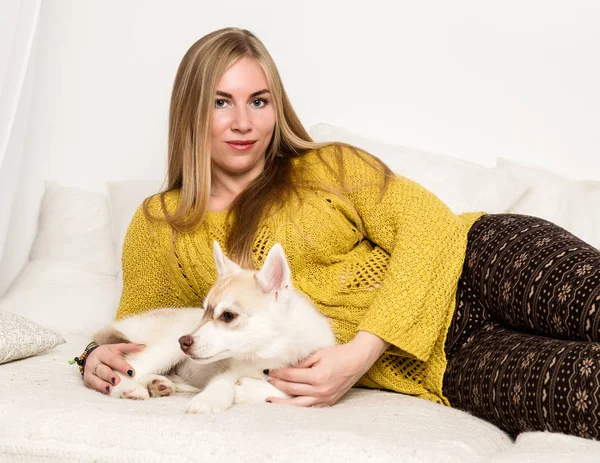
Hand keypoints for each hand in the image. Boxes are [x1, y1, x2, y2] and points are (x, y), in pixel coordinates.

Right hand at [82, 343, 145, 394]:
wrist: (90, 356)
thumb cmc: (107, 353)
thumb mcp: (116, 348)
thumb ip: (129, 347)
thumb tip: (143, 346)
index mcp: (102, 353)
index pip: (112, 360)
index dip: (122, 366)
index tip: (132, 373)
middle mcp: (93, 363)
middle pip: (102, 370)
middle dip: (110, 376)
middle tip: (118, 381)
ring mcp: (88, 373)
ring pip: (95, 379)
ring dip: (102, 385)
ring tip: (110, 389)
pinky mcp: (87, 381)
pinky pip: (92, 387)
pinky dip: (99, 390)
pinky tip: (106, 393)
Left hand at [265, 332, 387, 406]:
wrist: (357, 361)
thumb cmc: (338, 354)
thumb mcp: (318, 354)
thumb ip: (301, 363)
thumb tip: (285, 369)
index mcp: (318, 376)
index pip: (291, 376)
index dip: (278, 373)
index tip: (269, 371)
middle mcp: (321, 390)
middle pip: (292, 390)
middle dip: (277, 385)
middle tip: (268, 381)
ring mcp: (325, 398)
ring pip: (299, 404)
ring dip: (283, 403)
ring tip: (270, 401)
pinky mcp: (329, 402)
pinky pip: (310, 408)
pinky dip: (298, 407)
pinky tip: (289, 405)